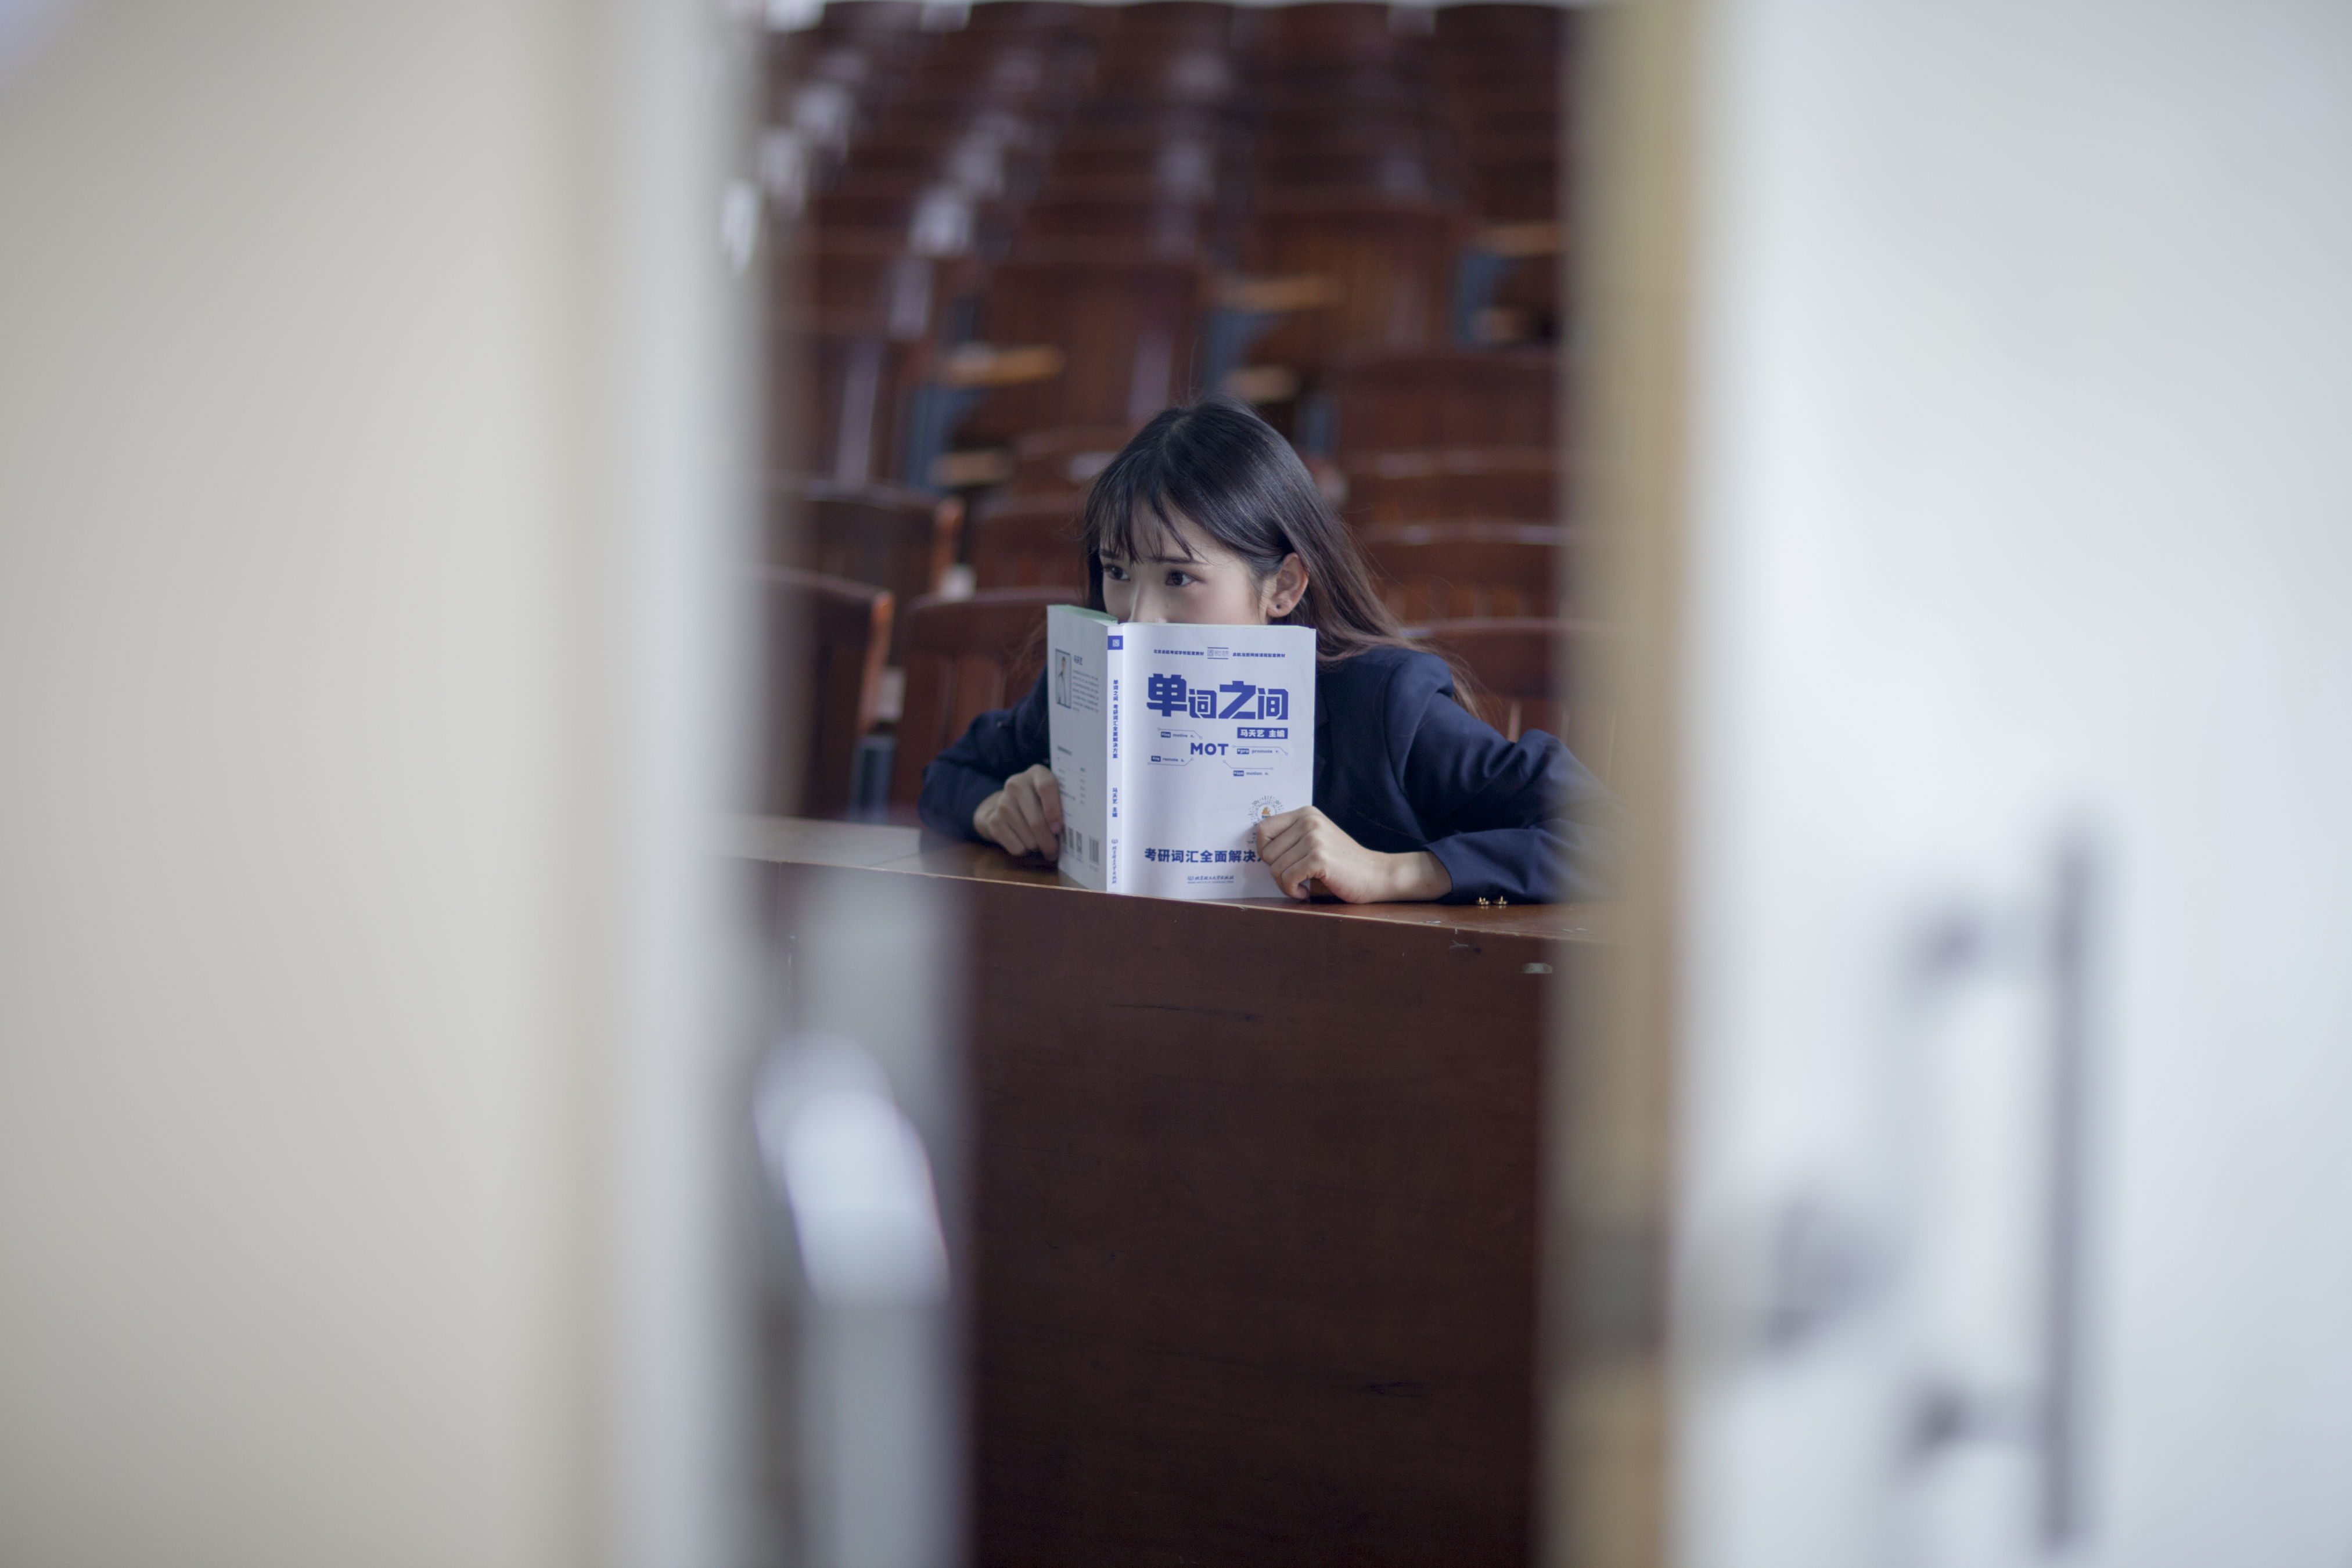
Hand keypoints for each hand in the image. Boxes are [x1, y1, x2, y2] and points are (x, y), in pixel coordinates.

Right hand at [973, 764, 1061, 857]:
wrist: (1006, 805)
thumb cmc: (1040, 802)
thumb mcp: (1052, 796)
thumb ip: (1063, 807)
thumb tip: (1074, 833)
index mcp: (1037, 773)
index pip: (1046, 787)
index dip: (1054, 810)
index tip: (1058, 829)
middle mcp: (1017, 784)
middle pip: (1036, 820)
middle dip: (1049, 842)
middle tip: (1055, 852)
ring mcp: (1002, 802)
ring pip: (1028, 838)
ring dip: (1038, 847)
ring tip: (1040, 843)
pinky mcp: (993, 820)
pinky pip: (1016, 847)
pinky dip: (1024, 851)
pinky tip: (1025, 842)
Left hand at [1253, 807, 1452, 903]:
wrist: (1376, 874)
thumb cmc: (1342, 863)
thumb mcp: (1315, 839)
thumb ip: (1291, 837)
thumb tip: (1258, 848)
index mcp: (1305, 813)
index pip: (1262, 829)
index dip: (1264, 851)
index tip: (1279, 863)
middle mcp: (1308, 821)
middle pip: (1266, 852)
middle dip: (1276, 871)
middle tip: (1295, 878)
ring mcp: (1314, 838)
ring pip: (1274, 868)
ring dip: (1285, 884)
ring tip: (1302, 885)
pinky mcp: (1319, 858)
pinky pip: (1286, 879)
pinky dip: (1292, 891)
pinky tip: (1305, 892)